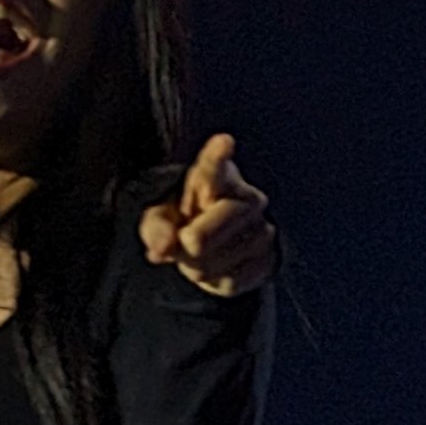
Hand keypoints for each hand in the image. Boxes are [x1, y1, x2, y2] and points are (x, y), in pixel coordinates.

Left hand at [140, 132, 275, 297]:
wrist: (217, 248)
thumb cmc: (184, 222)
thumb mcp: (160, 220)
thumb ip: (156, 229)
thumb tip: (161, 248)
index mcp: (216, 176)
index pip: (214, 167)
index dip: (217, 155)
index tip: (223, 142)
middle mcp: (248, 198)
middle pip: (209, 230)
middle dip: (189, 243)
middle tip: (184, 242)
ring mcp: (262, 230)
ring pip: (217, 261)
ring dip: (198, 267)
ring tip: (198, 256)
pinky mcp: (269, 260)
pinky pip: (231, 281)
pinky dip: (215, 282)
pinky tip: (216, 268)